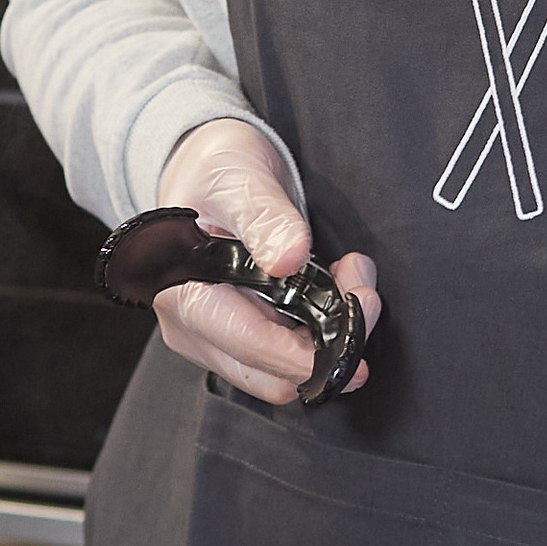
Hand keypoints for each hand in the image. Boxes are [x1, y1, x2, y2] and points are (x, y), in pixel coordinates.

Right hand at [151, 119, 380, 404]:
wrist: (211, 170)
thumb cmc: (217, 171)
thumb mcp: (239, 180)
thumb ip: (265, 219)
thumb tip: (289, 260)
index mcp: (183, 294)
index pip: (247, 344)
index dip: (304, 350)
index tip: (354, 323)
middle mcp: (194, 328)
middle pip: (270, 375)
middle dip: (327, 342)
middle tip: (363, 288)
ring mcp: (217, 339)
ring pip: (284, 375)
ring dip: (330, 338)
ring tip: (350, 277)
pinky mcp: (243, 337)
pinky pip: (288, 358)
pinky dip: (322, 332)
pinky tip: (336, 288)